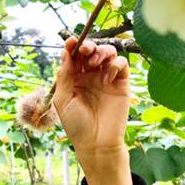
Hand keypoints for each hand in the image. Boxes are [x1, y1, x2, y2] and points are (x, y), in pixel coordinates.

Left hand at [53, 37, 131, 157]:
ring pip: (108, 53)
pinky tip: (107, 77)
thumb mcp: (63, 98)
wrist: (96, 142)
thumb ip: (64, 74)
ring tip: (94, 63)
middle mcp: (91, 76)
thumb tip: (66, 51)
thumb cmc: (76, 124)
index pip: (75, 55)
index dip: (73, 45)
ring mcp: (107, 79)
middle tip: (85, 50)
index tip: (71, 42)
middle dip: (88, 46)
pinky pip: (122, 64)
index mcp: (74, 78)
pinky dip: (115, 64)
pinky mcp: (121, 84)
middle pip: (92, 50)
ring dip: (101, 52)